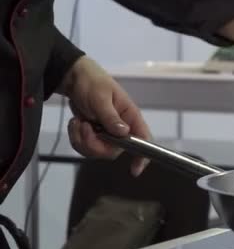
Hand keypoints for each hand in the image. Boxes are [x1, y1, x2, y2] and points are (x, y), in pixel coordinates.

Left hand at [58, 56, 151, 175]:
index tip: (135, 169)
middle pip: (114, 151)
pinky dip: (76, 138)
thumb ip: (111, 116)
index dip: (142, 156)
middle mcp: (121, 128)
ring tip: (78, 122)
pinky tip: (76, 123)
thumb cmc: (93, 82)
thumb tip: (124, 133)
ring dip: (82, 140)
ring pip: (97, 152)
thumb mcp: (101, 97)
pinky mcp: (94, 135)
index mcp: (130, 117)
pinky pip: (85, 148)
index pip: (143, 139)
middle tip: (85, 127)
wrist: (74, 79)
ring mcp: (107, 133)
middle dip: (95, 144)